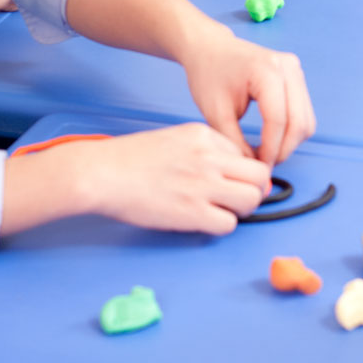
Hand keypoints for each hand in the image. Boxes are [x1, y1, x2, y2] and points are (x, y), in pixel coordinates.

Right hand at [59, 122, 273, 232]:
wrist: (102, 173)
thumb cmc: (129, 159)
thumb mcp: (173, 139)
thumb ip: (203, 151)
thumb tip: (226, 171)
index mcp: (204, 136)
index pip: (246, 154)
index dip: (242, 172)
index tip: (232, 182)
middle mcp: (209, 157)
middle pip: (260, 176)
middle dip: (254, 190)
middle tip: (238, 200)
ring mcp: (203, 184)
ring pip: (251, 200)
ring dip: (242, 210)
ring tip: (223, 211)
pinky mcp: (193, 212)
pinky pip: (229, 224)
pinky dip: (222, 226)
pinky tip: (205, 221)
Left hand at [180, 27, 314, 164]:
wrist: (210, 49)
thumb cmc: (209, 75)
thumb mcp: (215, 113)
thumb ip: (235, 142)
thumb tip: (254, 167)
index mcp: (266, 70)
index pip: (278, 120)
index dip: (271, 149)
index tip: (259, 166)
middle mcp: (288, 67)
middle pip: (299, 123)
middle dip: (283, 150)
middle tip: (264, 164)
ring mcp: (296, 70)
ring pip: (306, 121)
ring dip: (290, 143)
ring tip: (267, 152)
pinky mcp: (297, 77)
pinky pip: (304, 113)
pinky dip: (292, 132)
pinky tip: (273, 138)